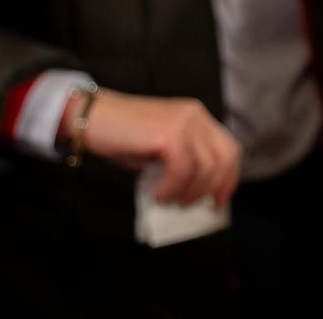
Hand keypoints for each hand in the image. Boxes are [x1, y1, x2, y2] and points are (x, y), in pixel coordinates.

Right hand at [82, 90, 241, 207]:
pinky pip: (182, 170)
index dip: (228, 179)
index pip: (229, 149)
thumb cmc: (123, 137)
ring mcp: (184, 122)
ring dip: (188, 192)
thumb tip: (197, 193)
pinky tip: (157, 193)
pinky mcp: (168, 133)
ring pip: (205, 168)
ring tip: (168, 200)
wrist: (93, 117)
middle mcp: (196, 116)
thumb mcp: (161, 149)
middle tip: (189, 206)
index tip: (217, 202)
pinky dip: (171, 188)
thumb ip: (183, 162)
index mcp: (197, 118)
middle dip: (212, 189)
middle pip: (224, 159)